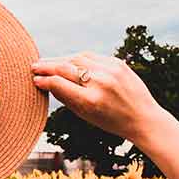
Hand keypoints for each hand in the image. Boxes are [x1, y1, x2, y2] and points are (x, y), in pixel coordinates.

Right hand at [31, 52, 164, 144]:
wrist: (144, 117)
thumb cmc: (112, 121)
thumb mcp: (86, 116)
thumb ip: (66, 98)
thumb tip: (46, 82)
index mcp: (91, 100)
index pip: (59, 83)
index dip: (44, 80)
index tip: (34, 80)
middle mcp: (100, 82)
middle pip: (65, 67)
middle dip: (47, 66)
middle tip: (34, 67)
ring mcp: (111, 70)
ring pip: (77, 58)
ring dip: (61, 59)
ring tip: (49, 63)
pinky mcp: (118, 63)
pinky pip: (91, 57)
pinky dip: (78, 58)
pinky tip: (68, 61)